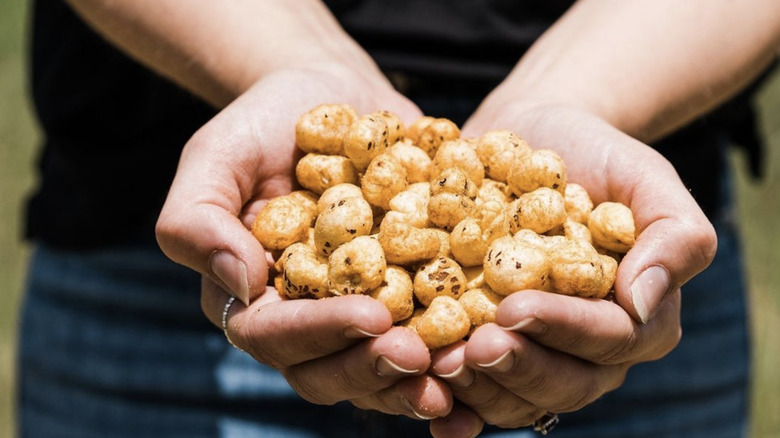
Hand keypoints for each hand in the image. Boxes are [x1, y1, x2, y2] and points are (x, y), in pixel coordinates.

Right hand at [156, 65, 452, 418]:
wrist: (330, 94)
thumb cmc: (263, 123)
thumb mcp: (215, 157)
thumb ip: (197, 220)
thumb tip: (240, 283)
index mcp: (252, 298)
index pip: (274, 335)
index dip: (320, 333)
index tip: (369, 316)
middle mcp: (305, 317)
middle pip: (329, 370)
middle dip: (373, 368)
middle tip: (419, 357)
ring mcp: (359, 310)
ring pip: (381, 369)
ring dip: (419, 378)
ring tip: (461, 368)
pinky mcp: (407, 294)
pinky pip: (430, 334)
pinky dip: (458, 350)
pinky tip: (493, 351)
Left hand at [427, 102, 715, 429]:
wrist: (532, 136)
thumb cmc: (596, 155)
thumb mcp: (645, 178)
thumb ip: (673, 236)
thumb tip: (643, 302)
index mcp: (633, 317)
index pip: (607, 339)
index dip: (563, 330)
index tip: (516, 309)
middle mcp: (584, 348)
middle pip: (560, 383)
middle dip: (516, 369)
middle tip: (472, 350)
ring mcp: (533, 350)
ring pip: (512, 395)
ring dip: (475, 388)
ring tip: (434, 364)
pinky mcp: (484, 342)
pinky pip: (470, 385)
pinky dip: (446, 397)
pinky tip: (419, 392)